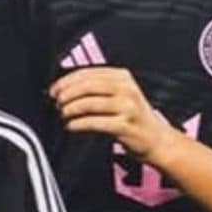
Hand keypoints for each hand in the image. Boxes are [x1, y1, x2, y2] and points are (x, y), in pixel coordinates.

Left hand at [49, 67, 170, 160]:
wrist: (156, 139)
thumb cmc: (132, 117)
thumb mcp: (119, 95)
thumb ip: (96, 88)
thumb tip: (63, 88)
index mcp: (122, 77)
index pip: (88, 73)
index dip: (67, 81)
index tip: (54, 89)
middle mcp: (127, 89)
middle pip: (87, 86)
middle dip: (67, 94)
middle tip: (56, 102)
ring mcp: (128, 107)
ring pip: (90, 103)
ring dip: (71, 109)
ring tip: (63, 114)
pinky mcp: (126, 126)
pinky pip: (95, 122)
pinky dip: (78, 124)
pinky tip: (71, 126)